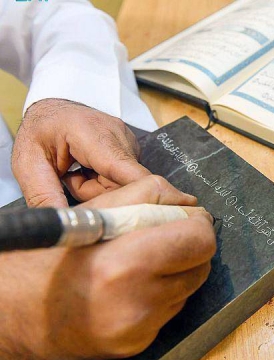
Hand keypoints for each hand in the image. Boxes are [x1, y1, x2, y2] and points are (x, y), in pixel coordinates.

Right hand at [0, 176, 215, 359]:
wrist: (17, 314)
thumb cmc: (49, 258)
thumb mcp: (94, 212)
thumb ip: (150, 196)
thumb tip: (189, 203)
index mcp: (125, 264)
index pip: (199, 239)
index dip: (197, 222)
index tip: (186, 216)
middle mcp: (137, 303)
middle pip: (202, 264)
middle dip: (192, 244)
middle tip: (168, 234)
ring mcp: (140, 329)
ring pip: (189, 287)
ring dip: (177, 269)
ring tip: (142, 260)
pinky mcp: (139, 343)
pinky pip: (171, 309)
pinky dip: (162, 292)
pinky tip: (133, 285)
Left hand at [12, 98, 151, 207]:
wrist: (51, 112)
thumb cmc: (40, 132)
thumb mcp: (29, 165)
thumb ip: (45, 196)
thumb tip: (62, 227)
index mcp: (94, 135)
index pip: (131, 174)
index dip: (139, 198)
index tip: (137, 217)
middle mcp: (120, 136)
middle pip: (125, 186)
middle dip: (98, 194)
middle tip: (71, 182)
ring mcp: (129, 141)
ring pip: (125, 185)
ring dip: (100, 188)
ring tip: (78, 173)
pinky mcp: (132, 148)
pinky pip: (125, 178)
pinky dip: (105, 181)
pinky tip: (89, 169)